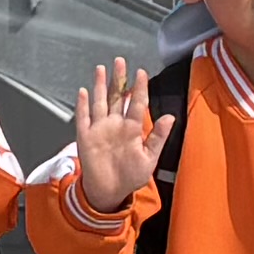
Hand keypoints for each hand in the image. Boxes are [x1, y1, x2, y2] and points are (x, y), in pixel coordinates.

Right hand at [69, 57, 155, 212]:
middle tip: (120, 61)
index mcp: (132, 129)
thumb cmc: (131, 176)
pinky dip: (82, 105)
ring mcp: (99, 129)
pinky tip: (83, 91)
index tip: (141, 72)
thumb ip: (158, 137)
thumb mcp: (149, 159)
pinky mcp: (85, 137)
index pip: (137, 103)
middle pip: (117, 97)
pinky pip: (83, 117)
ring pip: (100, 102)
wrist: (109, 192)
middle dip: (118, 79)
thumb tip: (170, 116)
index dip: (139, 87)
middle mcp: (115, 125)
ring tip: (101, 68)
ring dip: (99, 86)